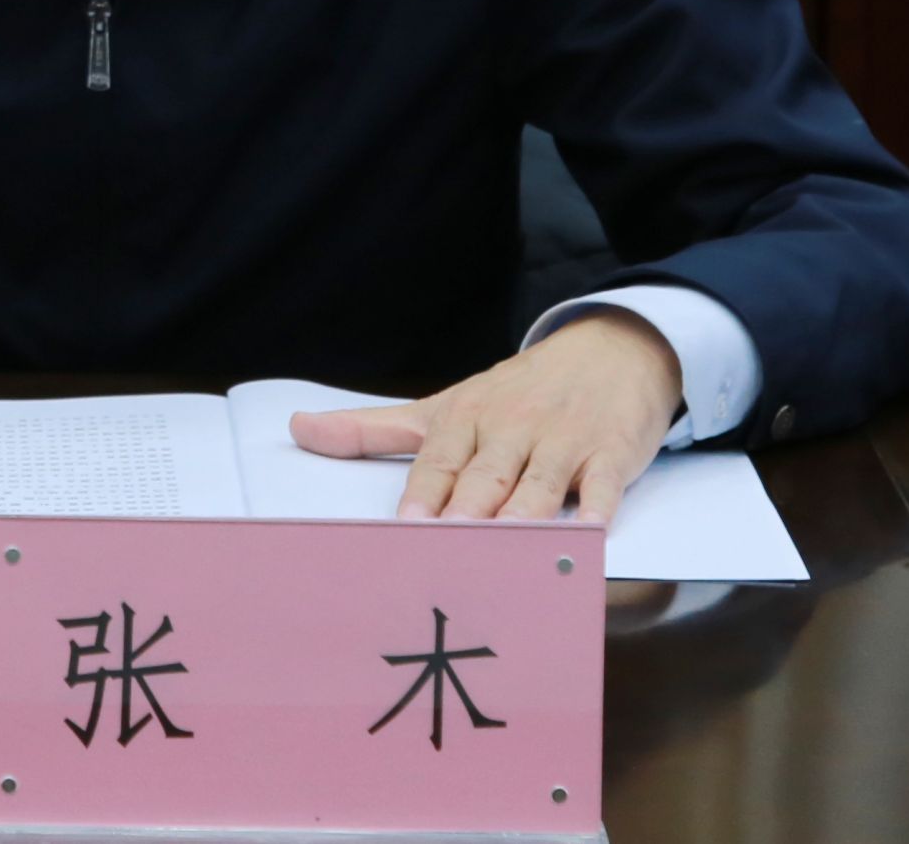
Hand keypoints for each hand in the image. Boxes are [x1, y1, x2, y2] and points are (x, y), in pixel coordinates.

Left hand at [288, 310, 681, 524]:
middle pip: (484, 478)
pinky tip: (588, 535)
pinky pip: (603, 486)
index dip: (422, 498)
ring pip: (538, 486)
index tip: (404, 532)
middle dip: (466, 516)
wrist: (607, 351)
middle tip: (447, 554)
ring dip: (522, 519)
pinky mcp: (609, 453)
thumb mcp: (446, 405)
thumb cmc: (517, 392)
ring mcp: (562, 441)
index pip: (438, 463)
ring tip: (506, 557)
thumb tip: (298, 428)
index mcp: (465, 417)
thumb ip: (373, 429)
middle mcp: (511, 427)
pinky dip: (597, 509)